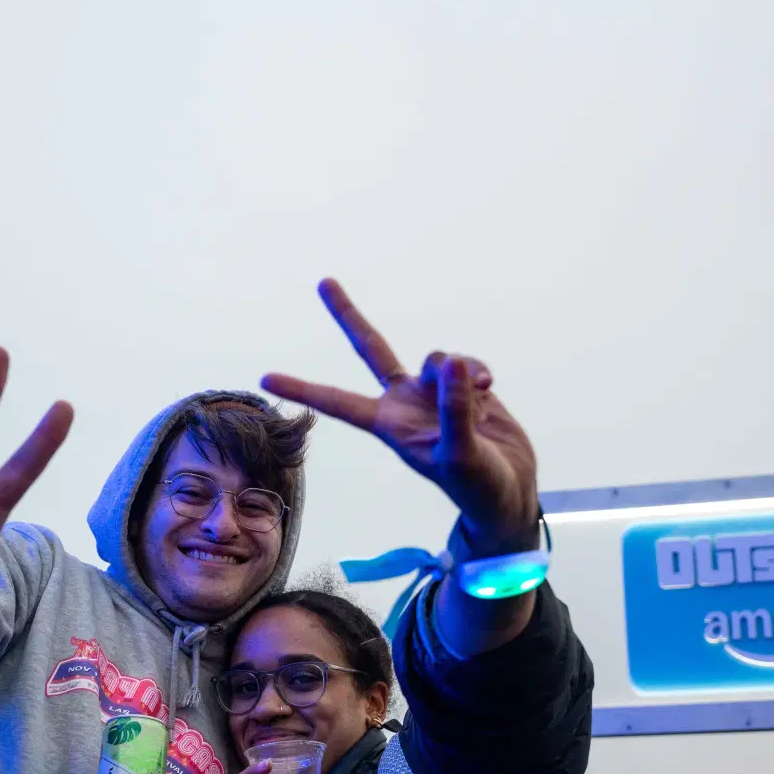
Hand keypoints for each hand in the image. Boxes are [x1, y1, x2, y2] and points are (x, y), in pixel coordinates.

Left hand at [262, 280, 538, 554]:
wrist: (508, 491)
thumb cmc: (477, 487)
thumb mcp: (462, 456)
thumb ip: (455, 410)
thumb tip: (452, 364)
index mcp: (390, 426)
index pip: (338, 402)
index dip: (303, 388)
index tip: (265, 377)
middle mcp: (404, 403)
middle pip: (371, 349)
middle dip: (349, 316)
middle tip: (324, 282)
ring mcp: (433, 393)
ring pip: (437, 358)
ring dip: (461, 368)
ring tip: (483, 393)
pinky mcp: (464, 387)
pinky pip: (466, 364)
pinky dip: (479, 371)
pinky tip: (490, 391)